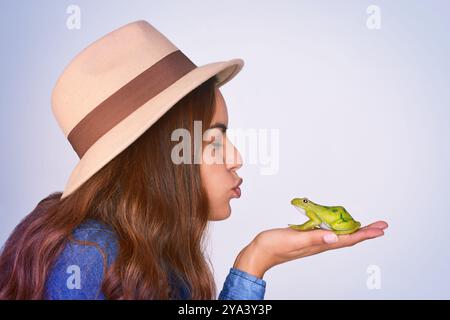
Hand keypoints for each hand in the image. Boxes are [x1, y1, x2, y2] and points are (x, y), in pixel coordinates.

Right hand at [233, 221, 387, 278]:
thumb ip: (313, 238)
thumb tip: (334, 237)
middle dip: (365, 231)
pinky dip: (336, 227)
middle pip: (347, 238)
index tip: (380, 228)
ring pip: (339, 236)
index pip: (347, 239)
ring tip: (365, 225)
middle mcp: (319, 244)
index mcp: (318, 244)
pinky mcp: (305, 238)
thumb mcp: (293, 240)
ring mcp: (312, 242)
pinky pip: (327, 232)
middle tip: (380, 225)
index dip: (365, 233)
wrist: (258, 253)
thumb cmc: (272, 247)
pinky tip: (336, 224)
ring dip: (353, 230)